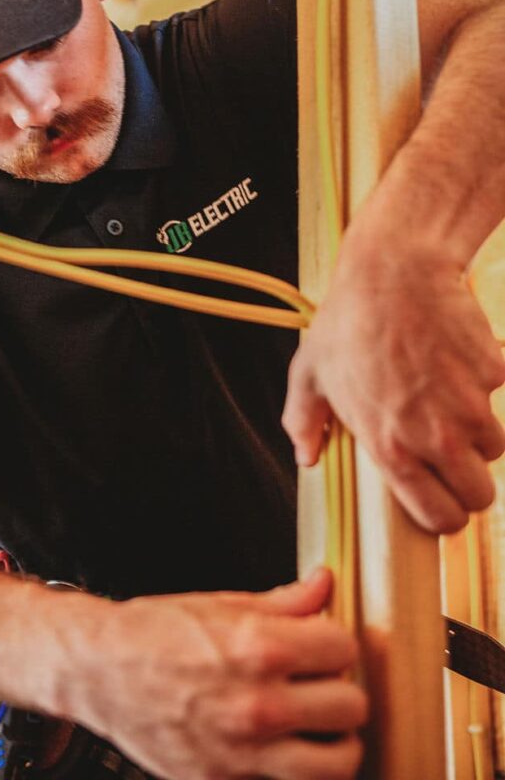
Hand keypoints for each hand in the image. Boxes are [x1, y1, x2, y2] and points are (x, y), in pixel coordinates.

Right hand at [65, 569, 365, 779]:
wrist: (100, 671)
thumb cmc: (155, 633)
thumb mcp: (220, 604)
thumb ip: (283, 601)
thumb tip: (323, 585)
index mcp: (259, 647)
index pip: (343, 649)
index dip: (334, 642)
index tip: (322, 645)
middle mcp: (259, 703)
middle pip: (350, 706)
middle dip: (339, 689)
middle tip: (320, 682)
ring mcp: (245, 751)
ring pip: (338, 763)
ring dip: (335, 742)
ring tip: (319, 725)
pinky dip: (298, 770)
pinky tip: (286, 748)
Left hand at [282, 238, 504, 532]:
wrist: (394, 270)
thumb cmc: (347, 321)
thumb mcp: (309, 374)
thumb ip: (304, 422)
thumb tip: (306, 455)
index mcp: (390, 446)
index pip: (438, 517)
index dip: (443, 518)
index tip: (440, 506)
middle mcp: (435, 435)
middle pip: (481, 496)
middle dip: (470, 486)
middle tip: (453, 463)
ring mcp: (471, 404)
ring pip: (495, 448)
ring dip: (478, 435)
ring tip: (446, 404)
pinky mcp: (495, 372)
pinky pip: (502, 395)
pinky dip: (486, 386)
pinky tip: (457, 363)